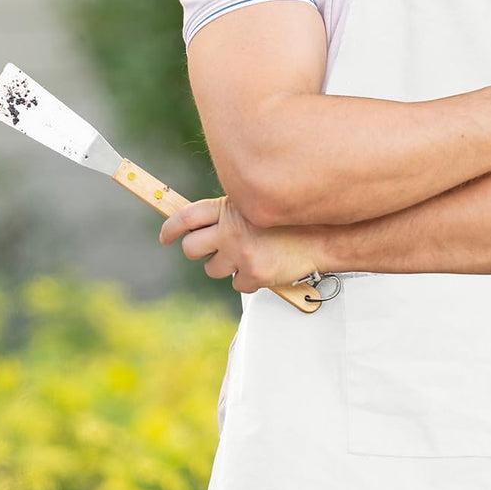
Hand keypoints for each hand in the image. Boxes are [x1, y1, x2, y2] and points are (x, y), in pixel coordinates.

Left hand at [159, 197, 319, 292]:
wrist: (323, 237)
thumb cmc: (290, 220)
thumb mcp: (257, 205)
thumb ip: (230, 213)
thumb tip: (197, 227)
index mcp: (230, 208)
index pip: (186, 217)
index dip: (171, 228)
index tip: (166, 236)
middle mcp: (231, 230)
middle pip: (191, 248)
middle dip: (199, 251)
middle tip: (214, 250)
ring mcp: (241, 253)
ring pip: (212, 269)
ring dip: (225, 266)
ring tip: (248, 255)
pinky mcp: (254, 274)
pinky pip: (236, 284)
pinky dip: (247, 279)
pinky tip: (264, 266)